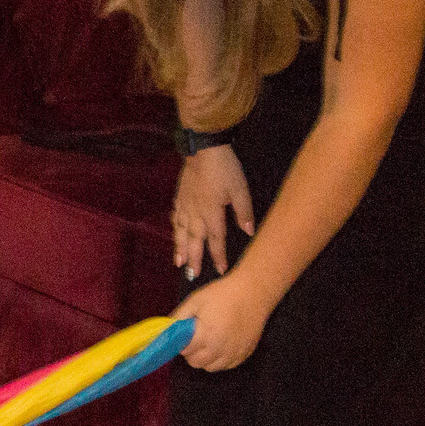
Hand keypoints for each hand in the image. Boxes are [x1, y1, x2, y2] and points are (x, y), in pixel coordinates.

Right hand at [172, 145, 253, 277]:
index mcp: (212, 213)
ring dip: (180, 249)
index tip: (220, 270)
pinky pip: (176, 218)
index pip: (216, 240)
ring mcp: (185, 206)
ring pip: (181, 232)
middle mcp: (196, 214)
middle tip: (192, 274)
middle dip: (194, 259)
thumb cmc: (224, 169)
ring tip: (178, 262)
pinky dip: (175, 229)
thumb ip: (244, 212)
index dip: (218, 256)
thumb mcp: (240, 189)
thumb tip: (248, 231)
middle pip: (194, 241)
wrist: (203, 151)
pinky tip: (175, 233)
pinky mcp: (180, 198)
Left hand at [175, 271, 272, 370]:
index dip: (180, 343)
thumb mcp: (195, 301)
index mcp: (206, 334)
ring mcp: (234, 352)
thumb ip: (178, 317)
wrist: (253, 291)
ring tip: (208, 341)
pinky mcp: (245, 353)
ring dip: (205, 358)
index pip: (184, 351)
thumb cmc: (224, 294)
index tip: (183, 336)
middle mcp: (220, 347)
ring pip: (211, 368)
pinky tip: (220, 345)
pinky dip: (220, 360)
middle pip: (195, 363)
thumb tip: (166, 329)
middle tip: (194, 338)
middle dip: (191, 352)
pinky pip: (227, 366)